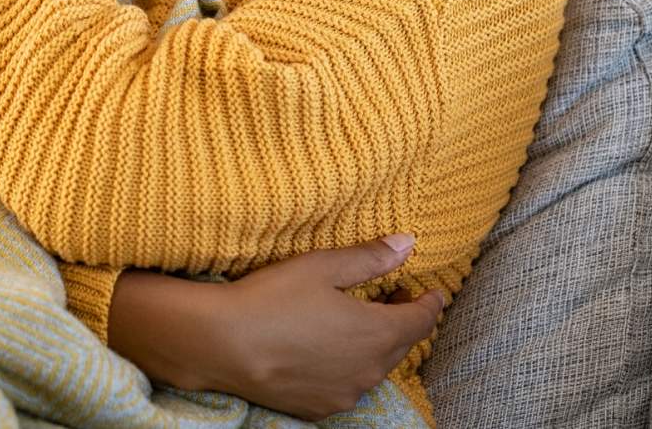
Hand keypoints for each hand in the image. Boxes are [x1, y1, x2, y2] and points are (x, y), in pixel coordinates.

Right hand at [106, 236, 446, 421]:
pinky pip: (348, 385)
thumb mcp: (323, 266)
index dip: (430, 302)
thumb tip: (408, 244)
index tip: (429, 290)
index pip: (422, 320)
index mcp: (377, 333)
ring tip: (357, 321)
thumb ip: (370, 258)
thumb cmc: (272, 298)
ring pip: (375, 368)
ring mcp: (345, 393)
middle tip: (390, 295)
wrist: (221, 344)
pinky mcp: (320, 408)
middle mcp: (369, 371)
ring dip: (376, 344)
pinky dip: (349, 366)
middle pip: (402, 345)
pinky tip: (327, 349)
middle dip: (402, 320)